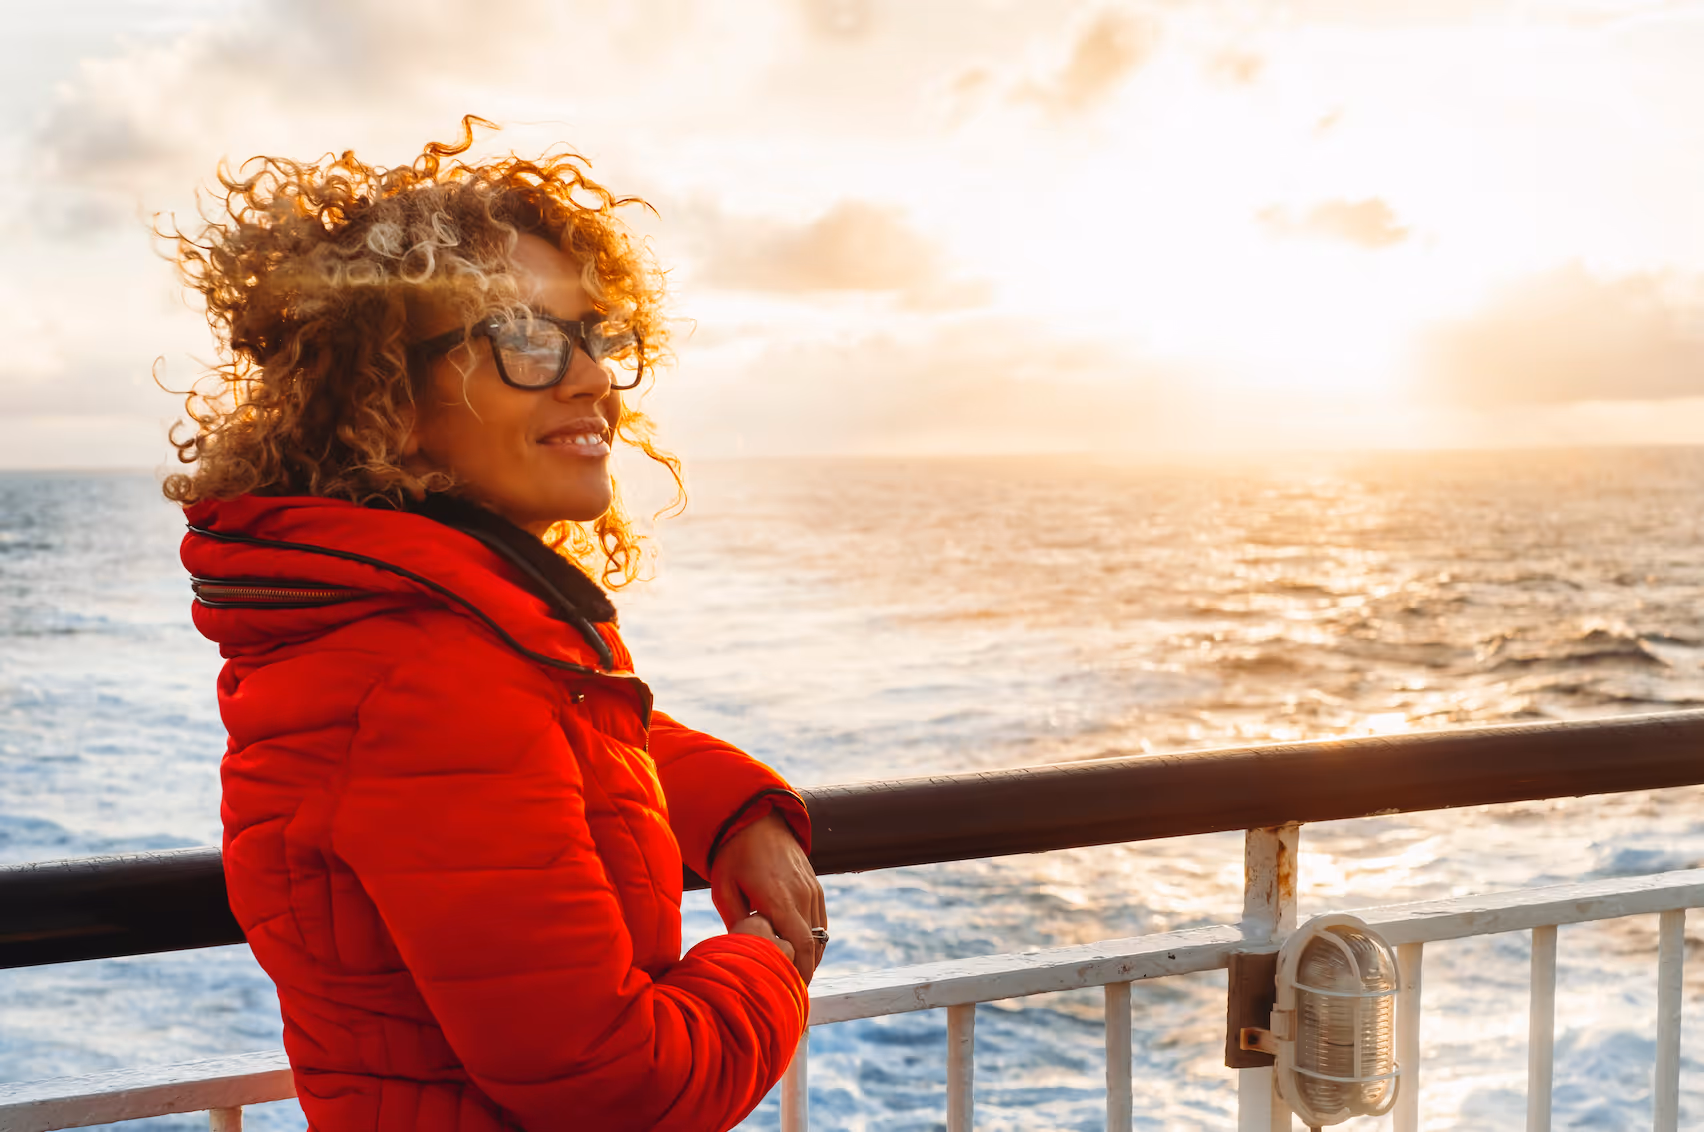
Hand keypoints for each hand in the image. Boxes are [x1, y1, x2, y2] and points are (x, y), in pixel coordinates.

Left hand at [710, 810, 827, 983]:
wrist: (758, 819)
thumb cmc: (734, 855)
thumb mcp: (723, 888)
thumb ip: (735, 922)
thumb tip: (744, 952)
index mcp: (778, 898)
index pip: (800, 946)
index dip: (799, 972)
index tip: (790, 991)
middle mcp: (802, 895)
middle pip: (814, 946)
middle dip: (805, 971)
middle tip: (791, 991)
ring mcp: (812, 890)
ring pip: (821, 936)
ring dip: (811, 958)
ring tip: (794, 975)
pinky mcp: (815, 886)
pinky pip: (821, 921)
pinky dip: (814, 941)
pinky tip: (800, 953)